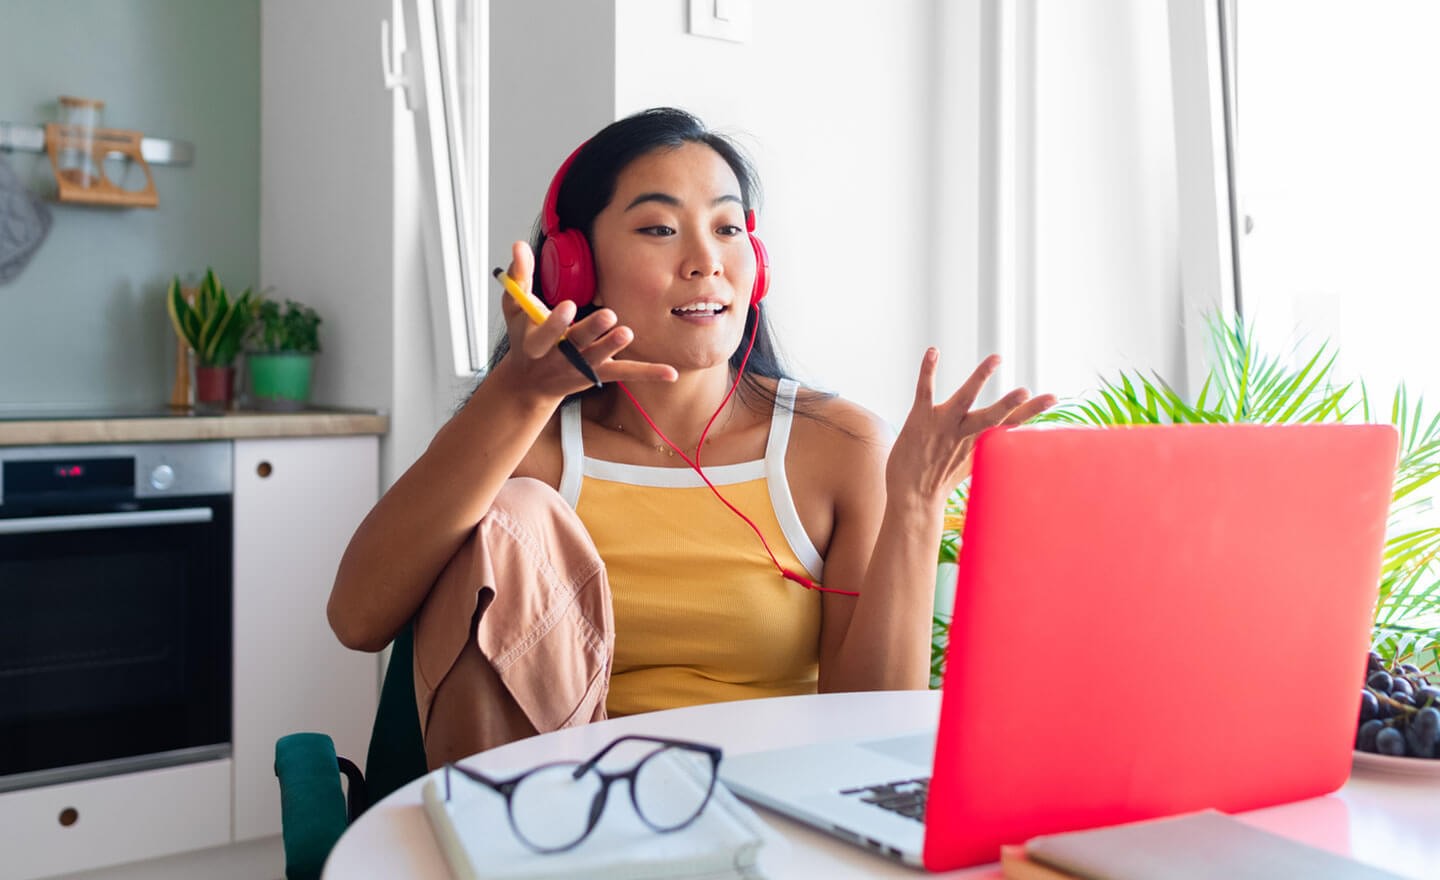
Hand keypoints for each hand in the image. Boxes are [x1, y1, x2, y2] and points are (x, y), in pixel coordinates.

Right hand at [496, 242, 676, 399]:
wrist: (531, 384)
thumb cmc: (524, 339)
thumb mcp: (515, 309)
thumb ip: (519, 276)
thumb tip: (519, 245)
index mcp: (537, 343)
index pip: (545, 333)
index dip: (556, 321)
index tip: (567, 305)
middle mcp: (560, 357)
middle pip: (576, 344)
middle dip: (591, 331)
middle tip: (608, 316)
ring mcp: (582, 367)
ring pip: (600, 358)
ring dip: (613, 345)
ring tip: (626, 333)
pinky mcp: (601, 373)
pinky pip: (626, 372)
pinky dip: (648, 372)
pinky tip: (670, 373)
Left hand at [887, 349, 1055, 504]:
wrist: (911, 497)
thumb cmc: (939, 478)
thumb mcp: (969, 460)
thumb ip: (984, 443)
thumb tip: (1000, 434)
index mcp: (978, 441)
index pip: (1010, 423)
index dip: (1031, 410)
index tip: (1053, 397)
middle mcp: (963, 433)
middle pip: (992, 416)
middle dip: (1009, 404)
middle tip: (1026, 392)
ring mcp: (941, 425)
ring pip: (964, 398)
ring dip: (979, 378)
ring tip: (996, 359)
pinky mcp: (919, 418)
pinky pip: (925, 390)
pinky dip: (928, 370)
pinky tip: (934, 352)